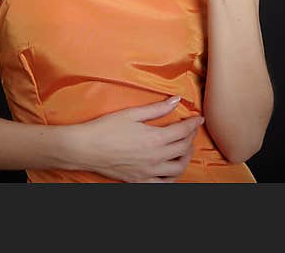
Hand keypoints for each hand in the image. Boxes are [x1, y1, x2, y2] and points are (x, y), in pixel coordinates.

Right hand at [66, 96, 204, 182]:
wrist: (86, 148)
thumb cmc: (106, 128)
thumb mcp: (132, 114)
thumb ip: (157, 108)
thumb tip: (176, 100)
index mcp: (155, 139)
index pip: (183, 131)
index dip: (193, 123)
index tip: (198, 118)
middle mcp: (156, 158)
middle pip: (184, 149)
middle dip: (191, 137)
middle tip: (191, 129)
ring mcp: (149, 172)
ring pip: (179, 169)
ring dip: (186, 157)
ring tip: (185, 149)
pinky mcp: (140, 181)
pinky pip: (164, 184)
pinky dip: (173, 176)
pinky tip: (171, 168)